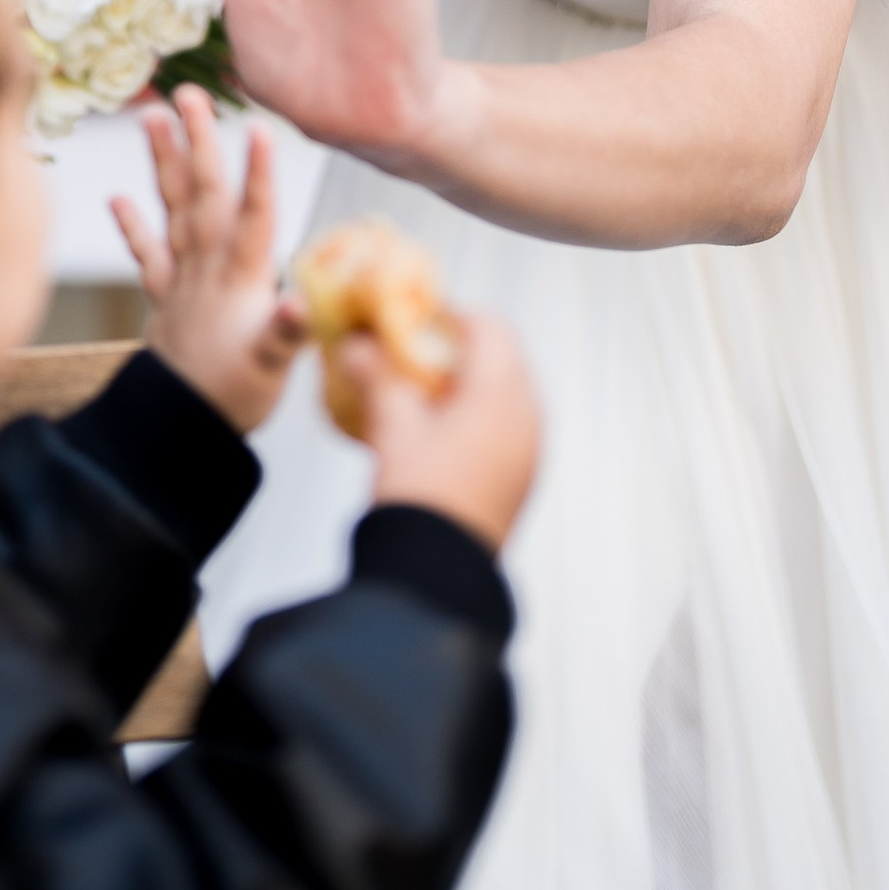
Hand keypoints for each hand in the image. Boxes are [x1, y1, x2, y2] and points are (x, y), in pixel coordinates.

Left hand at [111, 89, 304, 437]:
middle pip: (206, 197)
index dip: (260, 176)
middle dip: (201, 144)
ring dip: (163, 164)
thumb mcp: (272, 368)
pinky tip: (115, 198)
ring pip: (174, 212)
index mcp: (241, 281)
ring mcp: (183, 282)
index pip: (255, 219)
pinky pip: (146, 258)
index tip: (261, 130)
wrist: (181, 432)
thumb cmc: (237, 398)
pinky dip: (131, 228)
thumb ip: (285, 332)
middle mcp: (208, 270)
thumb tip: (301, 301)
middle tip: (190, 94)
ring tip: (151, 118)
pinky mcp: (165, 300)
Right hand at [345, 314, 538, 552]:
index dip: (448, 315)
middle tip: (412, 357)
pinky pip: (506, 427)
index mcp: (503, 392)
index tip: (412, 321)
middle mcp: (528, 415)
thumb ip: (376, 375)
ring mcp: (531, 448)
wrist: (438, 573)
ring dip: (467, 385)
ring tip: (420, 398)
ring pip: (505, 393)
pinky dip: (477, 417)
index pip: (488, 325)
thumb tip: (358, 346)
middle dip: (456, 350)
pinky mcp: (522, 477)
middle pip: (501, 357)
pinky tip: (437, 435)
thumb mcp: (392, 426)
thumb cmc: (420, 495)